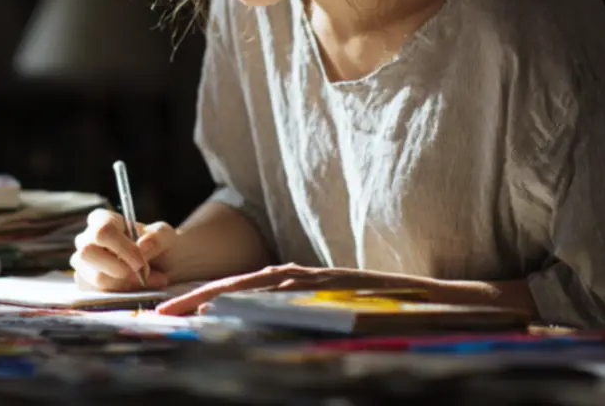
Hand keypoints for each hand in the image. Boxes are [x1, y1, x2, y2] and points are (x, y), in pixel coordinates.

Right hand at [70, 208, 178, 291]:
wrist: (166, 268)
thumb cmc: (162, 246)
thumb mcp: (166, 237)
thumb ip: (156, 238)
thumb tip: (141, 245)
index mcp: (103, 220)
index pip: (102, 231)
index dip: (121, 248)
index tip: (141, 263)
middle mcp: (86, 240)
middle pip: (88, 253)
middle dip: (120, 269)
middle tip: (145, 274)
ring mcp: (84, 264)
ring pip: (97, 277)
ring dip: (128, 284)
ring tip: (150, 280)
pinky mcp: (87, 286)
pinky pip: (100, 294)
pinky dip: (124, 294)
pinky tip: (139, 288)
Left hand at [155, 263, 422, 315]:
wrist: (443, 302)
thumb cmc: (386, 312)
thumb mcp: (331, 316)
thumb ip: (297, 316)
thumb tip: (254, 326)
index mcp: (297, 285)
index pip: (242, 290)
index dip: (204, 299)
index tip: (170, 314)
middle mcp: (304, 277)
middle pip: (243, 284)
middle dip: (200, 297)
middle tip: (161, 313)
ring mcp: (322, 279)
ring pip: (266, 285)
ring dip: (225, 295)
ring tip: (189, 309)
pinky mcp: (341, 283)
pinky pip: (301, 289)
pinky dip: (273, 295)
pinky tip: (246, 303)